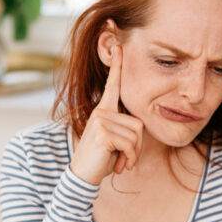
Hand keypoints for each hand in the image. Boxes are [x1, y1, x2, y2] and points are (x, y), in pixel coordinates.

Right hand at [69, 44, 143, 184]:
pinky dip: (128, 159)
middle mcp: (101, 111)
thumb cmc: (101, 159)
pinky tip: (117, 166)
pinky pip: (130, 145)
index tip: (119, 45)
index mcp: (104, 111)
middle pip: (139, 124)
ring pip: (136, 136)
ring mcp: (101, 120)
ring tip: (118, 161)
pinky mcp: (103, 132)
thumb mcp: (114, 141)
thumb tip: (138, 127)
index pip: (113, 86)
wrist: (82, 176)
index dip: (117, 66)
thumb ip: (124, 129)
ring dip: (133, 155)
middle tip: (123, 158)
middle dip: (137, 147)